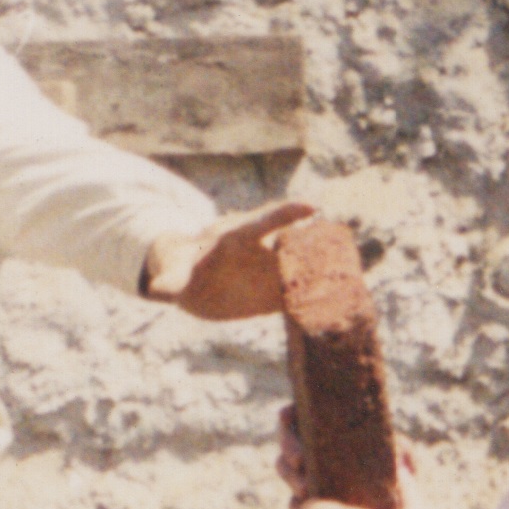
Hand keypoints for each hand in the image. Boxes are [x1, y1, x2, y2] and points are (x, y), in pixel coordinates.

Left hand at [144, 199, 365, 325]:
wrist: (194, 283)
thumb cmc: (183, 272)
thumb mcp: (175, 279)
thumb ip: (170, 284)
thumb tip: (156, 290)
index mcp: (235, 239)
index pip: (262, 223)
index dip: (285, 215)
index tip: (311, 207)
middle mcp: (260, 250)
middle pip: (292, 242)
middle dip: (315, 241)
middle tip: (342, 241)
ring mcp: (271, 270)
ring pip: (301, 266)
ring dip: (323, 270)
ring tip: (353, 274)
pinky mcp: (277, 293)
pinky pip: (300, 292)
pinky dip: (318, 295)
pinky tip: (343, 300)